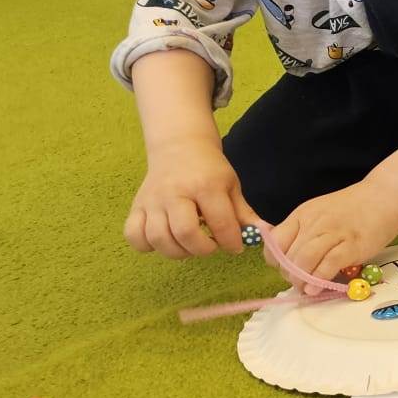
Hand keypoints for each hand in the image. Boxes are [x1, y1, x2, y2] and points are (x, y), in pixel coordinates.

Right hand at [125, 141, 261, 257]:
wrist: (179, 147)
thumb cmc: (209, 170)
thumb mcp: (232, 186)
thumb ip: (244, 214)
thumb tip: (264, 235)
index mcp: (205, 185)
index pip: (220, 222)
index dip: (231, 242)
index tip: (236, 246)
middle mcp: (175, 192)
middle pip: (185, 232)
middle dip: (203, 248)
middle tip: (211, 245)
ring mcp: (152, 200)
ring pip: (158, 238)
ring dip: (177, 251)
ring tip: (190, 244)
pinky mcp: (136, 207)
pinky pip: (133, 235)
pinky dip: (147, 245)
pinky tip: (165, 240)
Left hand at [268, 183, 397, 287]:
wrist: (383, 195)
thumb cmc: (353, 208)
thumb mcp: (319, 212)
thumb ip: (303, 231)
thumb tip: (288, 255)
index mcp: (302, 215)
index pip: (275, 243)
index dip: (276, 261)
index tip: (285, 269)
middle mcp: (314, 224)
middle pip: (289, 257)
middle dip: (290, 276)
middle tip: (299, 283)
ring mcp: (333, 234)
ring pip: (304, 261)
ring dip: (301, 280)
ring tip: (307, 289)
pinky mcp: (353, 245)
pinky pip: (329, 265)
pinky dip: (319, 279)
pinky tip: (317, 287)